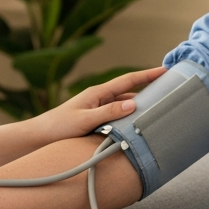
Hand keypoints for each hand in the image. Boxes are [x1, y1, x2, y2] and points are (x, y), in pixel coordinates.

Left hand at [32, 67, 165, 142]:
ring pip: (125, 108)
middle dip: (149, 92)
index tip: (166, 70)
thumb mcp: (85, 120)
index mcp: (98, 93)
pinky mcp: (96, 122)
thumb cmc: (58, 127)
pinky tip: (137, 129)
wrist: (38, 138)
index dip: (148, 75)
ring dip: (139, 110)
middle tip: (170, 93)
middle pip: (130, 93)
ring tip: (158, 113)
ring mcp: (98, 110)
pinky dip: (129, 122)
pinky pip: (118, 119)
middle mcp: (100, 99)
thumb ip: (108, 112)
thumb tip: (133, 104)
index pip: (129, 80)